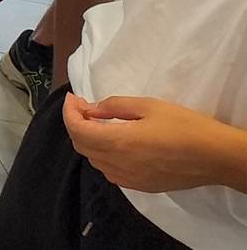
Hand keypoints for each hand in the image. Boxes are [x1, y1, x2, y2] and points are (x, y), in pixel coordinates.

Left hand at [64, 93, 246, 193]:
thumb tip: (91, 109)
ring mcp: (130, 180)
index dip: (69, 112)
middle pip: (82, 146)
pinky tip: (113, 142)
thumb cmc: (184, 126)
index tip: (73, 98)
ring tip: (97, 122)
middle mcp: (119, 165)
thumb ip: (114, 106)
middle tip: (84, 106)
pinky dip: (102, 156)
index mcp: (119, 143)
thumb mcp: (148, 105)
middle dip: (76, 124)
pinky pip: (110, 172)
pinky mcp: (142, 187)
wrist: (216, 156)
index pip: (78, 130)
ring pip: (95, 161)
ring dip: (88, 140)